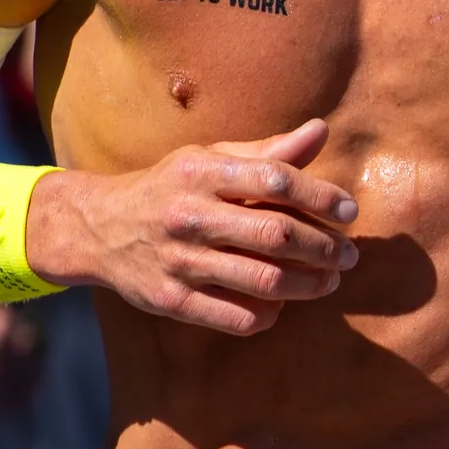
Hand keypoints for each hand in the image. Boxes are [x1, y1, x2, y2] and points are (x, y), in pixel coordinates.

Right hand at [23, 119, 357, 334]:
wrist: (98, 227)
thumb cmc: (170, 187)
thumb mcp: (209, 158)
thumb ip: (266, 152)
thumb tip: (321, 132)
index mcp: (201, 172)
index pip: (276, 180)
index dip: (322, 197)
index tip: (350, 212)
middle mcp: (189, 215)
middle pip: (277, 236)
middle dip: (324, 248)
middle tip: (349, 255)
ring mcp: (179, 262)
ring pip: (264, 281)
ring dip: (309, 284)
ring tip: (329, 280)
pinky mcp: (171, 301)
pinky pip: (237, 316)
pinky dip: (270, 314)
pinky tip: (282, 303)